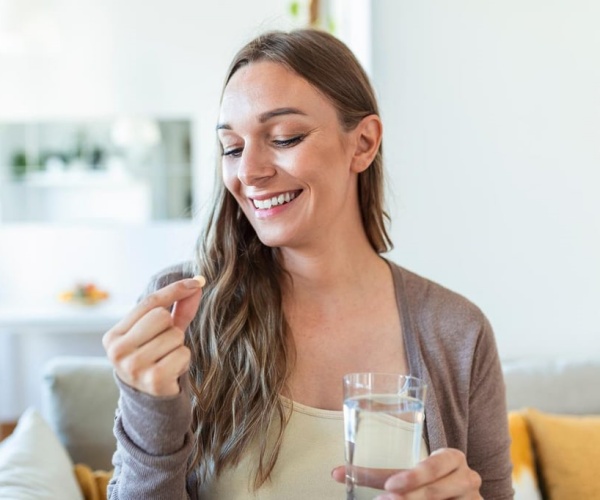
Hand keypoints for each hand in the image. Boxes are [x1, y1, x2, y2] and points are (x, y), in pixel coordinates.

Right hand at [102, 277, 203, 396]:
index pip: (149, 303)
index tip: (197, 282)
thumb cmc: (157, 359)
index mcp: (113, 336)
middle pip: (161, 316)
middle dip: (171, 328)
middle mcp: (117, 352)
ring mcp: (133, 367)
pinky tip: (172, 371)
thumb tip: (197, 283)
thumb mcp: (163, 332)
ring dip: (178, 347)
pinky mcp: (153, 380)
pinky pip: (182, 353)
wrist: (152, 401)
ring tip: (167, 360)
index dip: (175, 290)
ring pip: (174, 335)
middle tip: (164, 346)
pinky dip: (184, 360)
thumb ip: (178, 308)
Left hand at [331, 448, 481, 499]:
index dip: (413, 476)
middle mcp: (468, 477)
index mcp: (452, 457)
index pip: (433, 464)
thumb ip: (377, 475)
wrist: (458, 496)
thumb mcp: (407, 475)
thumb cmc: (426, 481)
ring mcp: (473, 499)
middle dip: (408, 498)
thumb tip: (335, 473)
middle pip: (435, 490)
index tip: (390, 486)